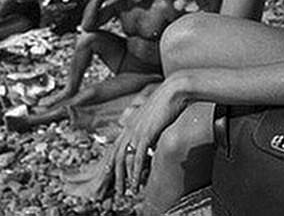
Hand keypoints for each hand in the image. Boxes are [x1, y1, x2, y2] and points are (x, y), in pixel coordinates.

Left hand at [112, 77, 188, 194]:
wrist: (174, 90)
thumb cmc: (166, 100)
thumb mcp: (152, 114)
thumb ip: (146, 126)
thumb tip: (147, 139)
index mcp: (130, 122)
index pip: (116, 145)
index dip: (112, 161)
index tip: (109, 174)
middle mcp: (129, 127)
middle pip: (115, 155)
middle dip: (113, 174)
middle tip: (114, 189)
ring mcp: (136, 131)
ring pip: (123, 159)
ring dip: (122, 178)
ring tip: (123, 192)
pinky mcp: (145, 134)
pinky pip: (137, 157)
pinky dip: (135, 173)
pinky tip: (136, 182)